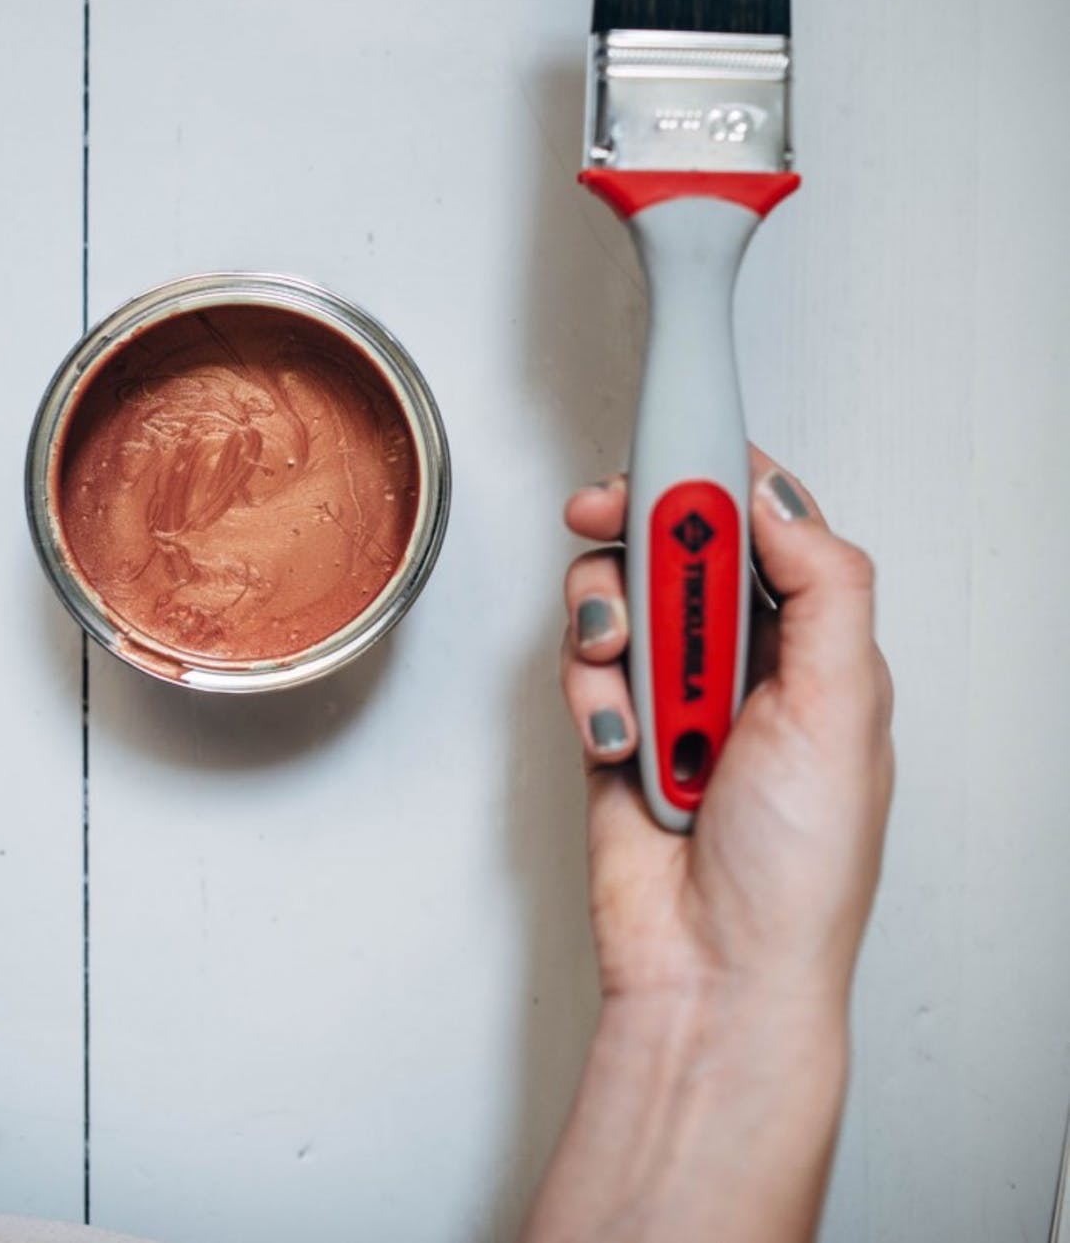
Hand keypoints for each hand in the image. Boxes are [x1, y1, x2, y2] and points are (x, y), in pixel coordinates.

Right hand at [523, 448, 893, 1242]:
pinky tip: (620, 743)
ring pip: (616, 595)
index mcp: (815, 644)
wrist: (715, 975)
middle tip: (604, 519)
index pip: (763, 525)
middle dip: (636, 531)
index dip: (712, 480)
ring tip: (621, 668)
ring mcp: (676, 692)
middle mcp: (744, 659)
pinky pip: (583, 667)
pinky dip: (590, 695)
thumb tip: (776, 497)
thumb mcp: (844, 709)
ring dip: (606, 620)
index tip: (670, 452)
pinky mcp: (617, 725)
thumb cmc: (797, 872)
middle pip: (674, 544)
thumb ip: (824, 586)